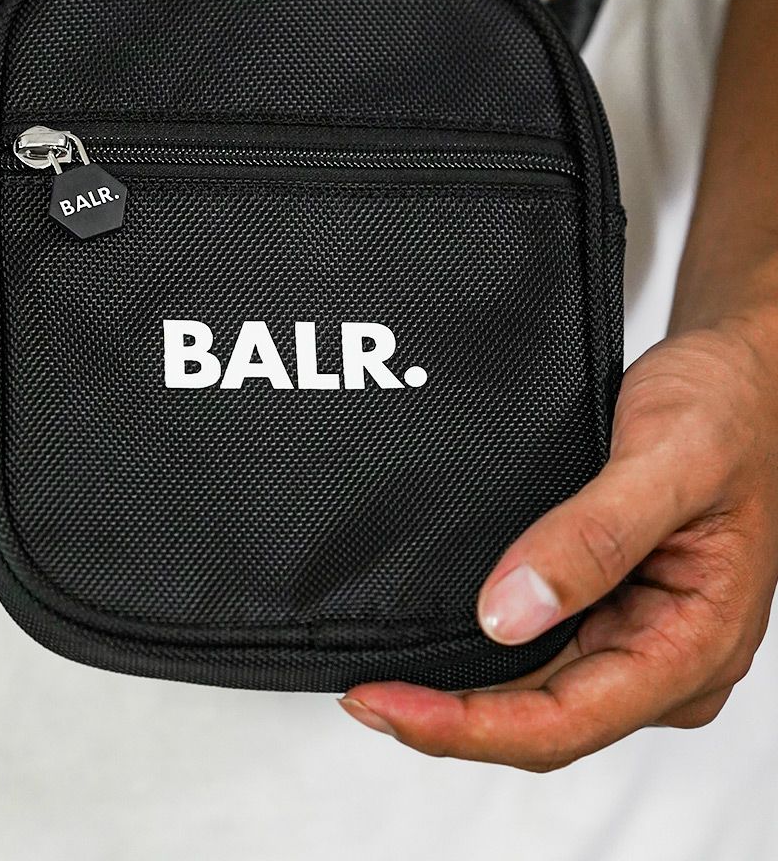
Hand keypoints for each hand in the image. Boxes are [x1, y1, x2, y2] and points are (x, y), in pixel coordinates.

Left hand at [339, 319, 777, 768]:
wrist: (740, 371)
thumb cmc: (728, 409)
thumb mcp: (668, 460)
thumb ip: (594, 536)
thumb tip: (508, 613)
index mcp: (695, 644)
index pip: (566, 721)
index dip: (467, 727)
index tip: (389, 703)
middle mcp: (666, 656)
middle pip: (543, 721)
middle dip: (450, 719)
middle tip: (360, 692)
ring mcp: (637, 633)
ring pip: (536, 692)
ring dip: (461, 693)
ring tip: (381, 675)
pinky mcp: (612, 604)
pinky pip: (540, 647)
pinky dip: (483, 647)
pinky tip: (432, 635)